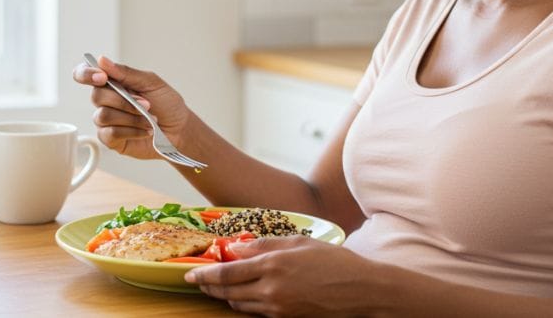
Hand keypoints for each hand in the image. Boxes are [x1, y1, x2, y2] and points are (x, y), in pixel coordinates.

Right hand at [71, 55, 194, 160]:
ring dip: (131, 117)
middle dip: (124, 101)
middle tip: (146, 104)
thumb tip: (101, 60)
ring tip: (149, 119)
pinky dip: (131, 131)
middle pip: (96, 96)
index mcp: (113, 82)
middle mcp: (106, 100)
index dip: (86, 74)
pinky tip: (145, 131)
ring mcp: (106, 121)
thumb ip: (126, 73)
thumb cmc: (166, 104)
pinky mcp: (110, 139)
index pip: (85, 73)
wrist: (179, 130)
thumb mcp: (151, 82)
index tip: (102, 77)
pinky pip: (110, 133)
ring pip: (104, 116)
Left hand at [186, 235, 380, 316]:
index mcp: (273, 265)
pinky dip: (244, 304)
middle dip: (209, 287)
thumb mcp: (301, 242)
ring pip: (239, 305)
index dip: (205, 274)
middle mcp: (271, 290)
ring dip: (225, 297)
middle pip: (228, 292)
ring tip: (218, 288)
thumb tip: (238, 247)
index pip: (227, 272)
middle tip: (198, 281)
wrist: (362, 292)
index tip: (190, 273)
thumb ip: (267, 244)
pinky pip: (256, 313)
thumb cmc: (336, 263)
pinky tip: (243, 296)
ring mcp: (278, 308)